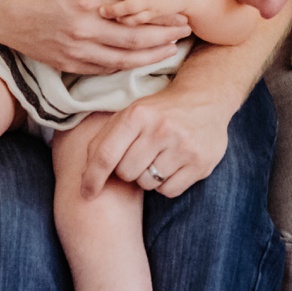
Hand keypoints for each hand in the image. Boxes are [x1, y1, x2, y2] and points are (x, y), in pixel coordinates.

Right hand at [0, 0, 190, 74]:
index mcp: (85, 1)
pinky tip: (136, 61)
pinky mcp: (64, 63)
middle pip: (133, 40)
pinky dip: (122, 66)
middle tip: (184, 34)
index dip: (159, 14)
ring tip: (169, 51)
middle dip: (162, 38)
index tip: (180, 11)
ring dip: (148, 57)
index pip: (132, 10)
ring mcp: (73, 50)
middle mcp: (82, 30)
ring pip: (120, 60)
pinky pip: (100, 69)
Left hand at [82, 79, 232, 198]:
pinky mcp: (200, 163)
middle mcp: (160, 129)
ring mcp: (183, 147)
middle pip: (126, 173)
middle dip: (127, 170)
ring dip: (147, 178)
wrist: (206, 98)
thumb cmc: (159, 110)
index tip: (86, 192)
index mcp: (138, 114)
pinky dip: (166, 184)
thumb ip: (106, 137)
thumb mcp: (130, 112)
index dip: (92, 178)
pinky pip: (169, 190)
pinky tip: (171, 166)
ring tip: (156, 159)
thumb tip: (86, 174)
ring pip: (148, 184)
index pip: (106, 155)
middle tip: (137, 157)